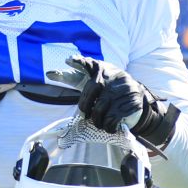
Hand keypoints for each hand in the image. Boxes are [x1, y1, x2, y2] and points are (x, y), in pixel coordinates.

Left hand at [45, 56, 178, 147]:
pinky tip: (107, 127)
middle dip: (85, 105)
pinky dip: (107, 125)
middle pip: (93, 88)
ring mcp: (125, 89)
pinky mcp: (132, 102)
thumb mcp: (93, 82)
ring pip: (101, 107)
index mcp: (104, 69)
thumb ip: (74, 77)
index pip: (90, 63)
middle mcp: (115, 76)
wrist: (137, 102)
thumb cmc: (107, 92)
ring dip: (96, 119)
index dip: (79, 61)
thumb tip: (49, 73)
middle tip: (85, 114)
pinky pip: (113, 117)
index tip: (69, 60)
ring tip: (97, 122)